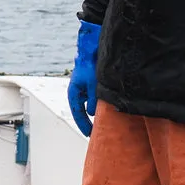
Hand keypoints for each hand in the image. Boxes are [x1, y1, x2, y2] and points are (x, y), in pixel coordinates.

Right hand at [67, 20, 100, 136]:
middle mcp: (79, 92)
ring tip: (108, 122)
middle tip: (99, 133)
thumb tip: (93, 113)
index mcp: (74, 93)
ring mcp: (85, 88)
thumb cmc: (90, 65)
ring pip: (91, 105)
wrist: (92, 49)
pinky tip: (110, 108)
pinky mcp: (93, 84)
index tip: (90, 136)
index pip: (78, 114)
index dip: (84, 126)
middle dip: (91, 121)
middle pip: (84, 111)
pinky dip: (102, 104)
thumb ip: (93, 100)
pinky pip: (96, 99)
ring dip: (98, 112)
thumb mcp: (93, 85)